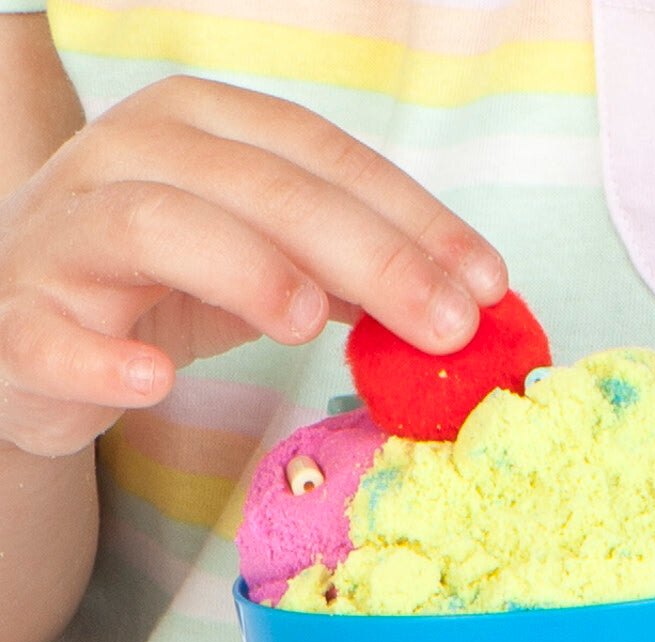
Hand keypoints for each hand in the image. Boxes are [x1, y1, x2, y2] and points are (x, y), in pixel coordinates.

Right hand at [0, 75, 506, 456]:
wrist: (38, 332)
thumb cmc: (167, 287)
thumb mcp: (269, 260)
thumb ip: (348, 267)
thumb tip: (461, 297)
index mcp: (200, 127)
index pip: (322, 154)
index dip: (413, 216)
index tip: (488, 282)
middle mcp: (129, 156)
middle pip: (259, 183)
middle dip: (368, 252)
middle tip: (444, 321)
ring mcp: (66, 234)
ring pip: (154, 222)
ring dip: (244, 269)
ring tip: (309, 322)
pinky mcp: (19, 318)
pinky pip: (49, 332)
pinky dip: (102, 357)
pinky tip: (155, 380)